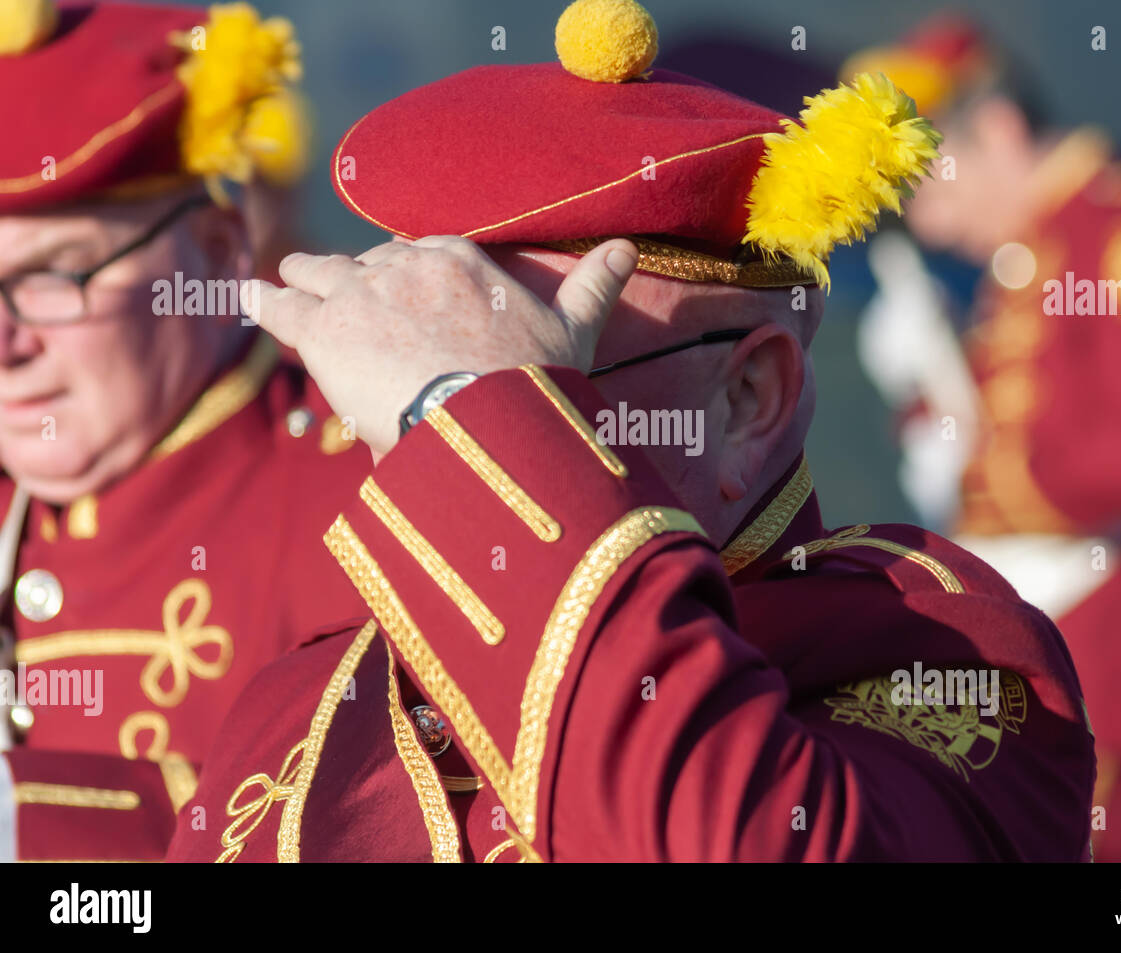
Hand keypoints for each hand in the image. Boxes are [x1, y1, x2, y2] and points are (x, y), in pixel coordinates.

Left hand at [240, 235, 637, 456]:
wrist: (489, 422)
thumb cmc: (534, 382)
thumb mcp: (574, 327)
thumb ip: (595, 284)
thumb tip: (628, 248)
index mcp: (459, 259)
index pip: (419, 253)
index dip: (404, 270)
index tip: (400, 287)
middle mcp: (404, 265)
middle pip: (366, 262)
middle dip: (354, 278)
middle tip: (345, 298)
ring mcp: (360, 294)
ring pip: (319, 273)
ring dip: (304, 279)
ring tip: (286, 282)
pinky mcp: (324, 331)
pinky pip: (280, 304)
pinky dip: (262, 298)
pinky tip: (243, 294)